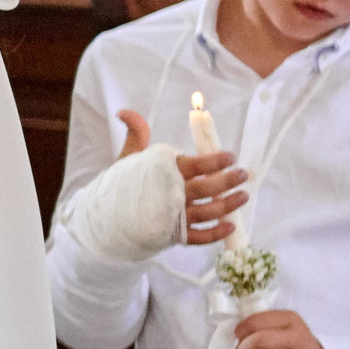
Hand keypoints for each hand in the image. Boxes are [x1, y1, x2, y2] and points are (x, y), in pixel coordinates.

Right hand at [115, 110, 245, 245]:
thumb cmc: (122, 184)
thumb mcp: (128, 157)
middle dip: (229, 180)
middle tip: (243, 174)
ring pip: (209, 212)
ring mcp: (175, 217)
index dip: (216, 160)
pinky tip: (230, 226)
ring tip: (243, 196)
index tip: (231, 156)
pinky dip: (217, 233)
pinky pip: (200, 237)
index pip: (196, 165)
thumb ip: (136, 134)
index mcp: (163, 173)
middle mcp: (172, 195)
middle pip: (208, 188)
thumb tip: (126, 111)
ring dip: (230, 205)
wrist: (105, 217)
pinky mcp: (175, 235)